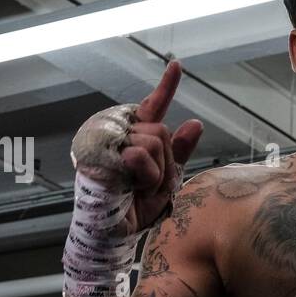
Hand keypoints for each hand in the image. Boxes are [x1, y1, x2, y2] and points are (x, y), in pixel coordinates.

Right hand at [72, 61, 203, 234]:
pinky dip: (144, 176)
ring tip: (135, 186)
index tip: (177, 65)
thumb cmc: (135, 207)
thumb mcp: (167, 179)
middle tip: (146, 184)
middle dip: (165, 163)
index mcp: (135, 137)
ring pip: (154, 141)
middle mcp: (120, 133)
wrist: (114, 231)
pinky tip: (126, 186)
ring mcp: (108, 140)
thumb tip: (195, 122)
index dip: (166, 87)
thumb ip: (180, 151)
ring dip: (155, 173)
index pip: (153, 108)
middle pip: (162, 132)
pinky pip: (140, 155)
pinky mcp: (100, 152)